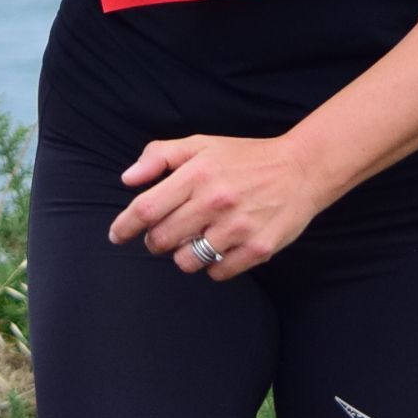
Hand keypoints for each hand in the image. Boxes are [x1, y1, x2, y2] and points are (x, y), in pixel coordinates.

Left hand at [108, 133, 326, 278]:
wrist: (301, 169)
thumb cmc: (244, 158)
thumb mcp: (200, 144)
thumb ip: (159, 156)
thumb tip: (127, 179)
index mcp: (198, 174)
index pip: (146, 208)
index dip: (125, 226)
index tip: (116, 235)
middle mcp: (216, 201)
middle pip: (162, 240)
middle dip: (155, 241)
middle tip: (164, 234)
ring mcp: (238, 228)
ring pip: (186, 261)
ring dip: (183, 255)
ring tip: (195, 239)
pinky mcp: (258, 249)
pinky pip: (217, 273)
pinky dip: (212, 265)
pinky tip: (221, 247)